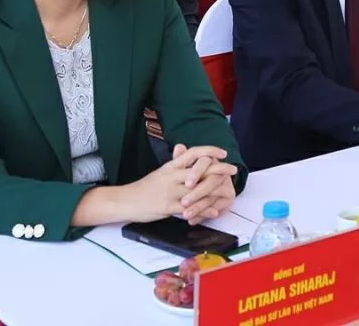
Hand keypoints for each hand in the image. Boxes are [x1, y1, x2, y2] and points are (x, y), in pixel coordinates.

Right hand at [121, 145, 235, 223]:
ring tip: (228, 191)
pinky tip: (214, 211)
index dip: (210, 151)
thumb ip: (174, 162)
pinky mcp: (168, 206)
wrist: (125, 201)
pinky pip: (190, 208)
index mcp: (171, 166)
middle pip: (200, 169)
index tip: (223, 153)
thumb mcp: (160, 171)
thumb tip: (182, 147)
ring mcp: (171, 191)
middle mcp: (172, 176)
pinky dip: (204, 210)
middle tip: (233, 170)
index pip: (193, 153)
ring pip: (198, 189)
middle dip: (220, 169)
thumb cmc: (144, 187)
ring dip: (216, 190)